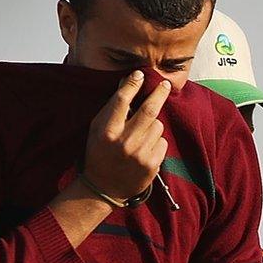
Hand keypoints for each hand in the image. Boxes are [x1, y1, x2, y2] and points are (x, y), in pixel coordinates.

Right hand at [83, 71, 170, 199]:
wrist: (105, 188)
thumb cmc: (99, 154)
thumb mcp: (97, 130)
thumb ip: (111, 109)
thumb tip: (127, 84)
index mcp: (107, 132)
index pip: (121, 101)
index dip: (132, 85)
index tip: (139, 74)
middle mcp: (124, 142)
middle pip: (148, 110)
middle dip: (158, 94)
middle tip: (165, 84)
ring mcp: (140, 154)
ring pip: (157, 125)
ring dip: (153, 124)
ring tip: (140, 134)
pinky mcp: (152, 164)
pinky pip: (162, 142)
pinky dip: (156, 141)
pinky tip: (145, 149)